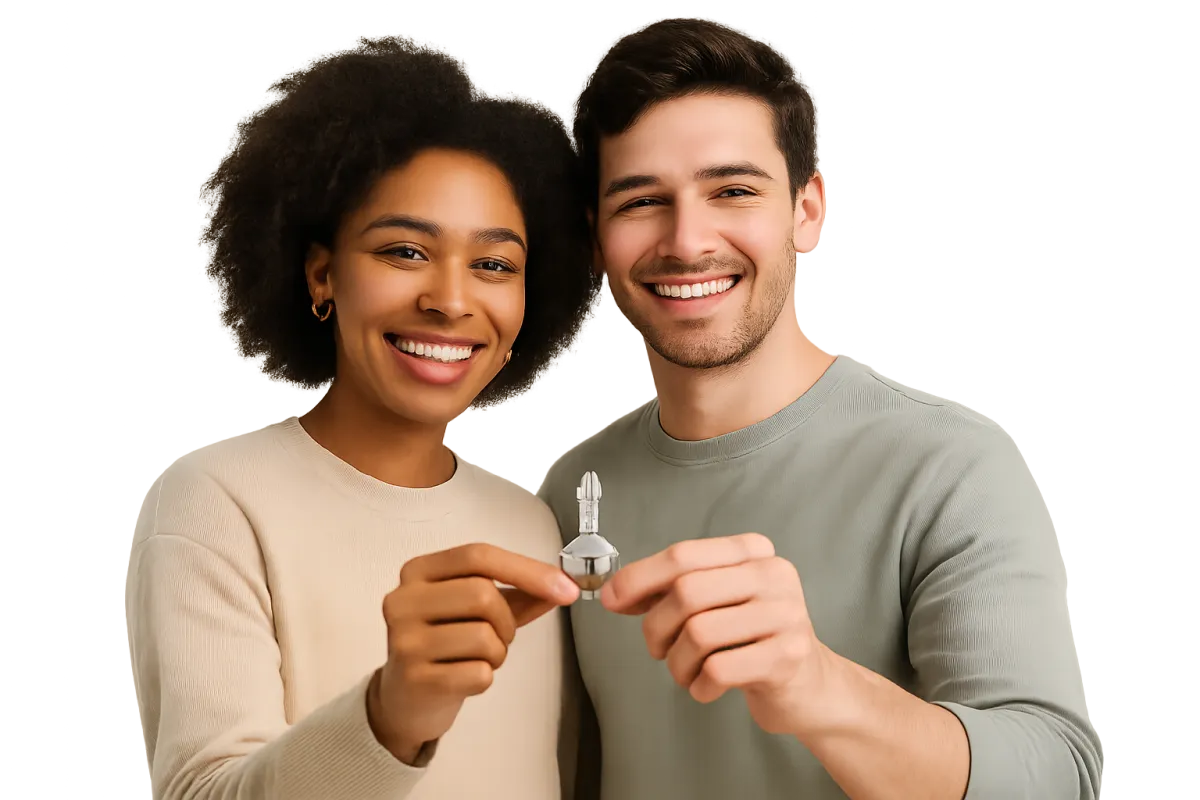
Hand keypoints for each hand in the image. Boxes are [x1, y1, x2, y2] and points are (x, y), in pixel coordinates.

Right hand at [368, 543, 579, 762]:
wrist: (403, 699)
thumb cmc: (444, 645)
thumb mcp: (476, 611)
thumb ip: (518, 594)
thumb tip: (563, 585)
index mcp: (419, 571)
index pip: (478, 555)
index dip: (527, 570)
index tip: (566, 588)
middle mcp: (403, 600)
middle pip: (483, 594)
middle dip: (507, 621)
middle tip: (499, 637)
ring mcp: (404, 640)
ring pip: (483, 636)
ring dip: (497, 652)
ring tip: (478, 659)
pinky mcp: (414, 679)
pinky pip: (478, 674)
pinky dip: (485, 678)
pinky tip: (464, 679)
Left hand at [600, 533, 824, 735]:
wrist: (811, 685)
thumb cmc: (752, 639)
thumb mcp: (716, 602)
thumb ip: (669, 590)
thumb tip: (614, 593)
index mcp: (752, 551)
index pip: (682, 555)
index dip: (639, 578)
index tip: (612, 599)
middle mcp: (773, 574)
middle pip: (687, 592)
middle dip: (656, 627)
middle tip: (658, 649)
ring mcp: (785, 614)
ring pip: (699, 633)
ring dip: (677, 663)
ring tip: (685, 671)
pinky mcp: (788, 656)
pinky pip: (719, 669)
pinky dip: (700, 685)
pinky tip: (707, 686)